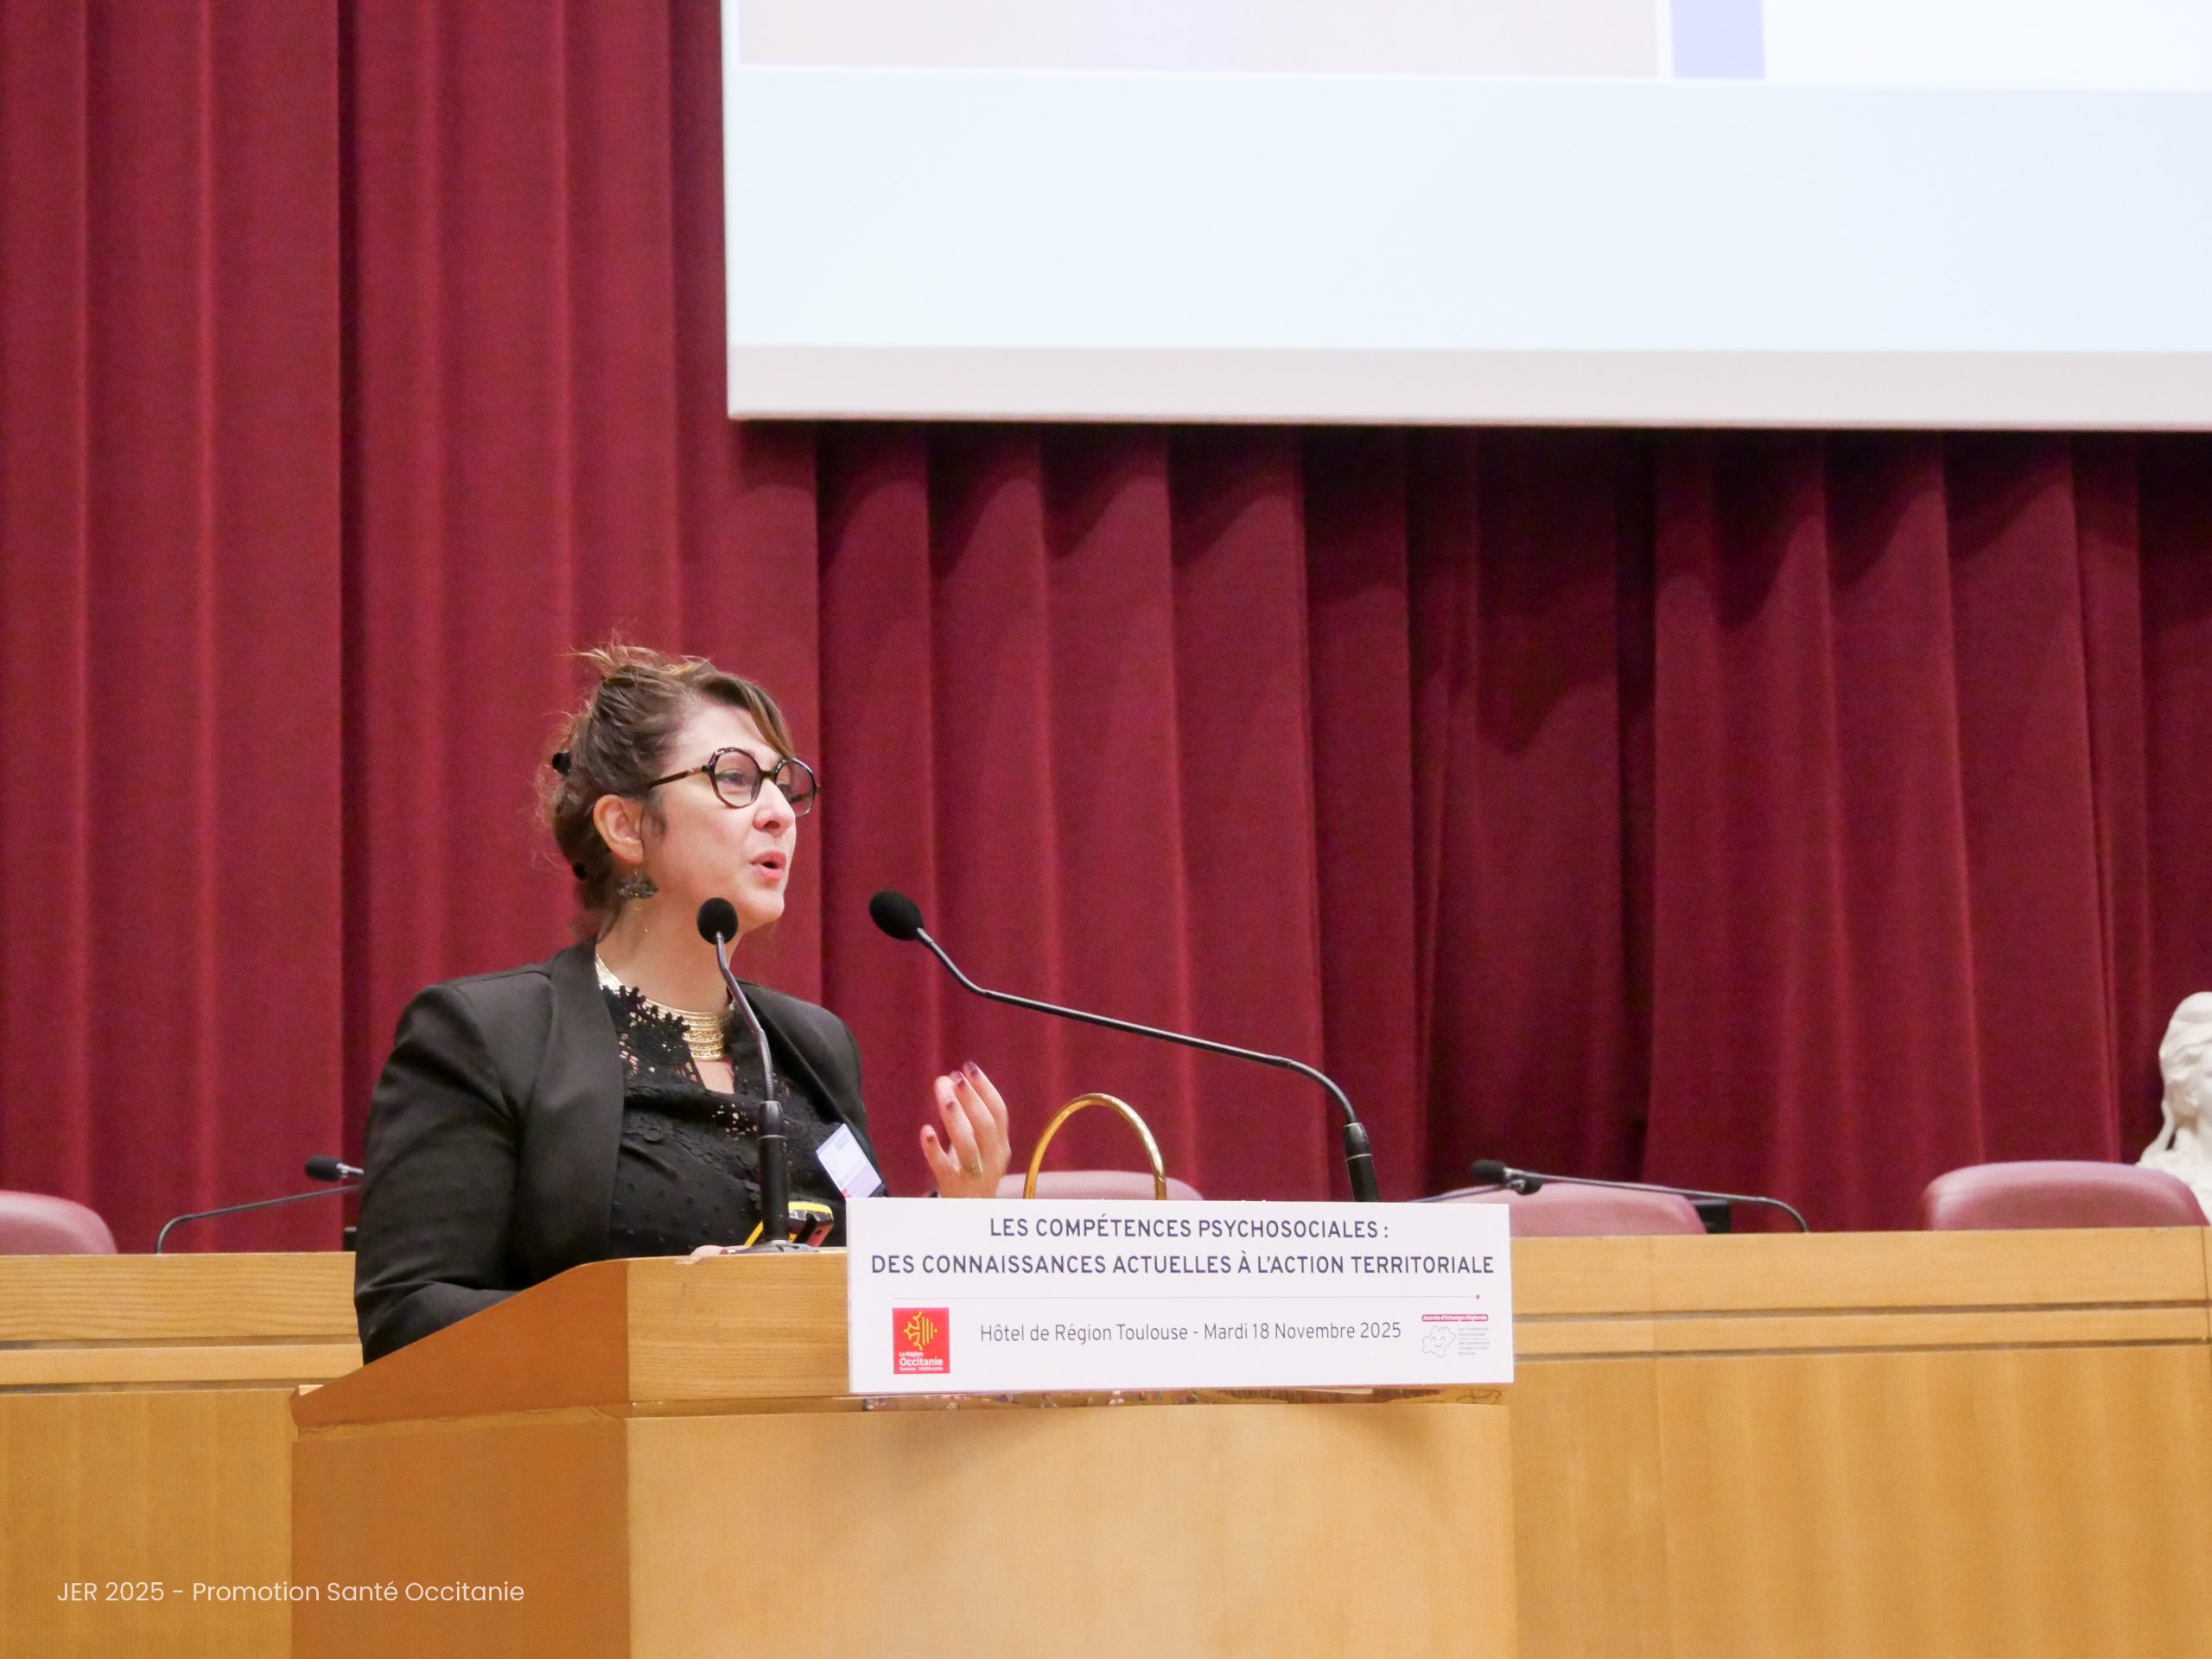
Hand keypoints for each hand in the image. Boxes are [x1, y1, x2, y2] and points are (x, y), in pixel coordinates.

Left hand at [922, 1061, 1010, 1198]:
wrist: (969, 1218)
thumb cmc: (972, 1174)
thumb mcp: (979, 1147)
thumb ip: (966, 1117)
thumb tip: (948, 1080)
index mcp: (1001, 1146)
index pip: (999, 1113)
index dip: (986, 1089)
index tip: (970, 1068)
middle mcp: (993, 1160)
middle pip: (985, 1126)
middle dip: (971, 1099)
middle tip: (954, 1078)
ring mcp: (975, 1175)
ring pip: (968, 1145)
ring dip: (956, 1119)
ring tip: (944, 1097)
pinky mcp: (954, 1187)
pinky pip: (945, 1167)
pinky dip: (935, 1149)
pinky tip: (925, 1131)